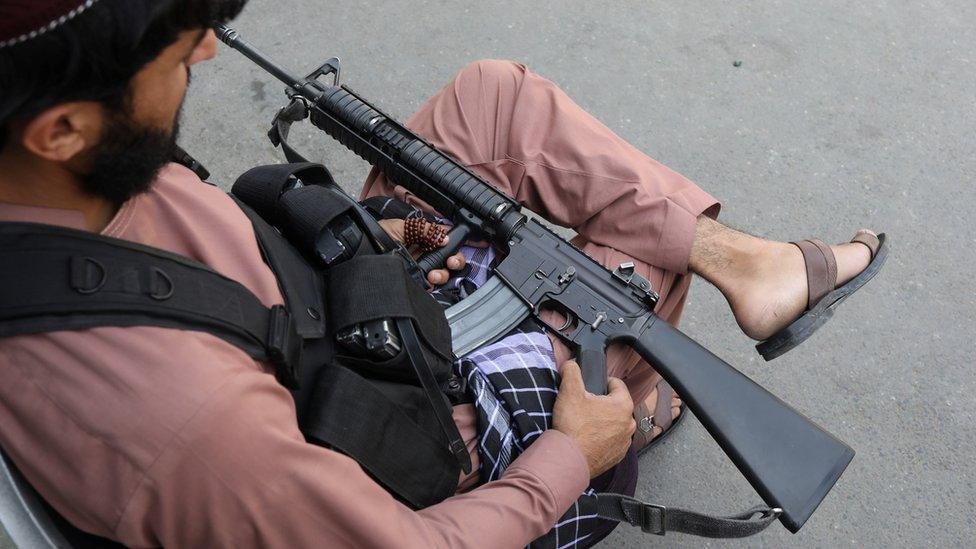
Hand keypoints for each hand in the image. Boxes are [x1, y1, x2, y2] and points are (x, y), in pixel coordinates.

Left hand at [377, 218, 465, 284]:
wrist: (361, 252)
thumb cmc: (377, 236)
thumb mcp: (401, 227)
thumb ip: (424, 229)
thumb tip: (444, 238)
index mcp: (423, 238)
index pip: (446, 240)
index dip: (455, 243)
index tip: (454, 246)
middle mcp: (425, 253)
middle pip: (449, 258)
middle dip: (455, 260)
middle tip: (450, 262)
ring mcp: (421, 268)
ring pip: (443, 273)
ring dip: (444, 274)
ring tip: (434, 275)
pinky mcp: (416, 281)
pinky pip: (431, 285)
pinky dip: (434, 285)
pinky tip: (429, 281)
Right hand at [552, 360, 634, 477]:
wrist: (569, 459)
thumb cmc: (573, 425)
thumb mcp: (569, 391)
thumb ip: (572, 372)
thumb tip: (571, 364)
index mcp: (623, 405)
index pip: (617, 384)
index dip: (602, 382)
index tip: (590, 388)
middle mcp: (629, 424)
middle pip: (616, 405)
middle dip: (602, 404)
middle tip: (584, 407)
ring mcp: (624, 442)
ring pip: (615, 424)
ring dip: (603, 422)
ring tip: (585, 425)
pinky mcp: (617, 457)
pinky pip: (612, 442)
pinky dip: (602, 439)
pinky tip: (588, 439)